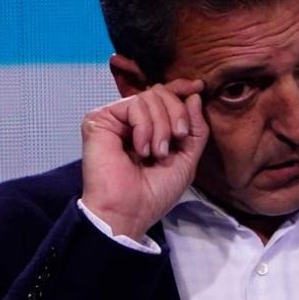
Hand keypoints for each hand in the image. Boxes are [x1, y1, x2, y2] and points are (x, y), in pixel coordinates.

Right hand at [80, 79, 207, 238]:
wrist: (129, 212)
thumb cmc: (154, 193)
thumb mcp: (187, 158)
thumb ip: (195, 128)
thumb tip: (194, 94)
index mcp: (150, 127)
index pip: (166, 96)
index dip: (182, 89)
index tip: (198, 87)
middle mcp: (130, 120)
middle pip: (161, 92)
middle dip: (176, 114)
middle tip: (174, 143)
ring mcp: (115, 118)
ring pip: (150, 96)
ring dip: (161, 127)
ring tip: (156, 153)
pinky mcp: (100, 119)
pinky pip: (134, 105)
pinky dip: (145, 127)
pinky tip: (141, 149)